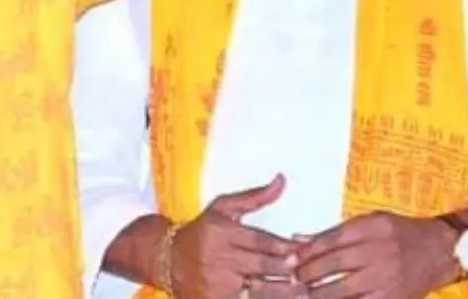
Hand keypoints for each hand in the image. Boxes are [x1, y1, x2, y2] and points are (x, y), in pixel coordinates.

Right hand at [168, 176, 301, 298]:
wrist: (165, 258)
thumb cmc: (200, 232)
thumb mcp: (223, 208)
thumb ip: (255, 197)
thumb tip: (282, 180)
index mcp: (221, 232)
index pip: (257, 240)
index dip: (281, 246)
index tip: (299, 250)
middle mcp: (218, 258)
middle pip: (258, 265)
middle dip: (283, 269)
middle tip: (302, 271)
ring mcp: (215, 284)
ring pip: (254, 290)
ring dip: (279, 291)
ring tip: (300, 291)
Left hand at [288, 212, 457, 298]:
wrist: (440, 250)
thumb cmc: (400, 233)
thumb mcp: (370, 221)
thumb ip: (334, 232)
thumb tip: (297, 240)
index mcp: (372, 228)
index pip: (330, 240)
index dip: (306, 252)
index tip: (288, 260)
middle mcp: (380, 251)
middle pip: (335, 264)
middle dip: (308, 274)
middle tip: (291, 280)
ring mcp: (388, 277)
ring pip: (345, 289)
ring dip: (319, 294)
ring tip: (303, 295)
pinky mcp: (393, 298)